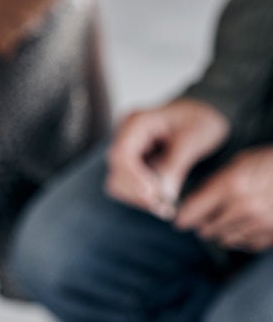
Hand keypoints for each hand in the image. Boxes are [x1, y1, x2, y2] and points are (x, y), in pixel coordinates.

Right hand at [106, 98, 230, 217]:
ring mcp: (127, 150)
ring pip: (118, 183)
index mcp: (137, 123)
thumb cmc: (201, 119)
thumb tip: (163, 196)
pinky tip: (161, 200)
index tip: (154, 196)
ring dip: (139, 199)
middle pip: (116, 173)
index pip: (121, 155)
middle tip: (165, 208)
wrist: (205, 113)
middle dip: (138, 194)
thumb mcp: (193, 140)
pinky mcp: (132, 163)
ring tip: (165, 207)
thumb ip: (175, 166)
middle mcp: (125, 136)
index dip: (134, 179)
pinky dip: (142, 197)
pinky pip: (128, 185)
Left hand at [176, 147, 272, 250]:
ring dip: (223, 232)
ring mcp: (260, 222)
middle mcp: (242, 207)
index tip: (181, 220)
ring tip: (229, 220)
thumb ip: (216, 183)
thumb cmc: (272, 162)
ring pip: (226, 239)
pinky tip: (247, 225)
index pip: (192, 211)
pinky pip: (248, 244)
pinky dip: (244, 238)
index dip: (183, 217)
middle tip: (205, 218)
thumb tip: (195, 201)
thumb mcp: (241, 162)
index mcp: (229, 185)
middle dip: (204, 224)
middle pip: (206, 229)